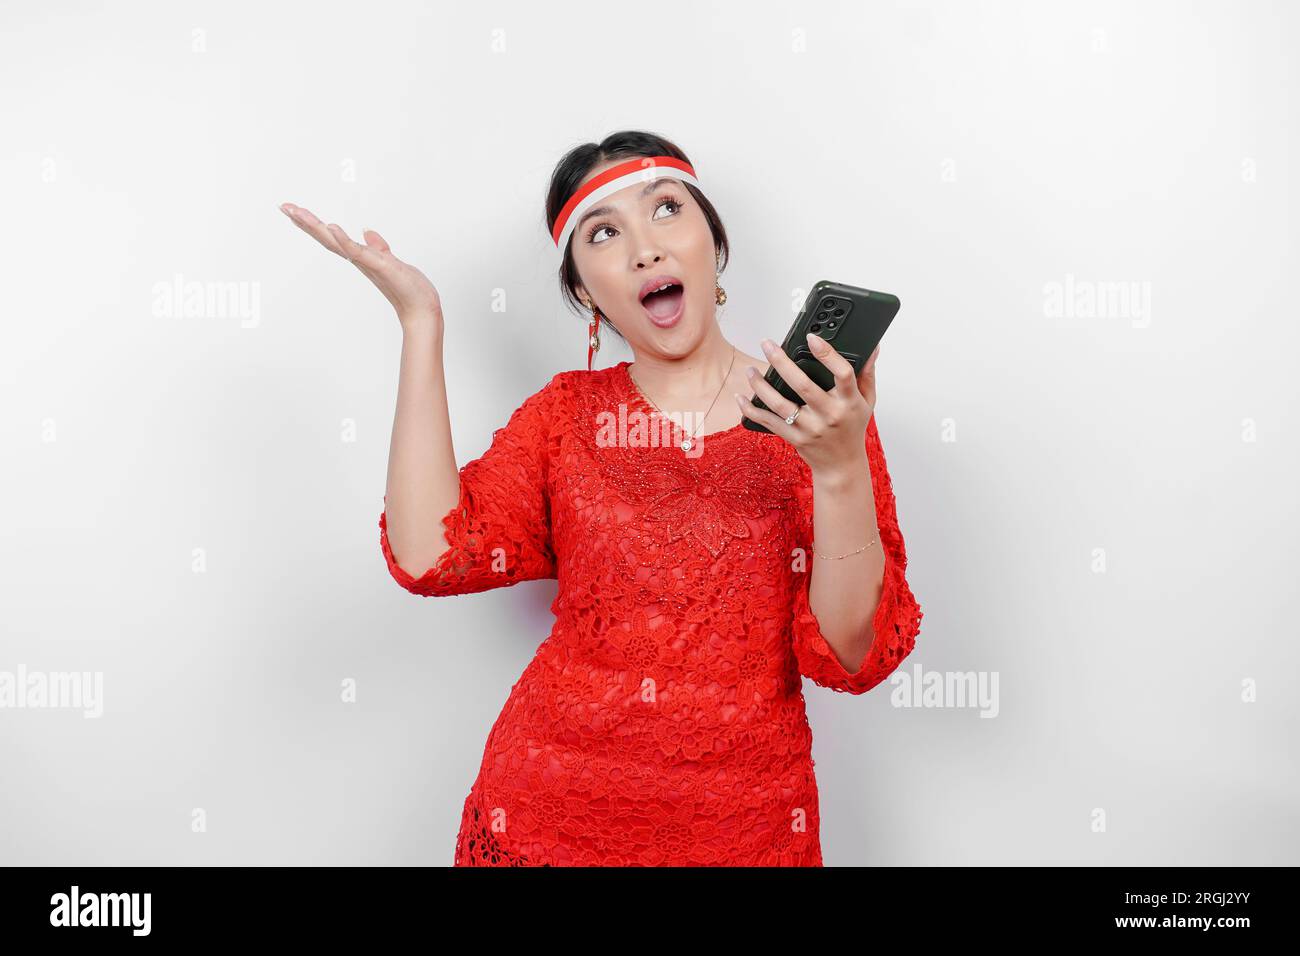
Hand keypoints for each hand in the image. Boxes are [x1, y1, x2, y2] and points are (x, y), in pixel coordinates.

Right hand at [279, 202, 442, 331]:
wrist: (421, 307)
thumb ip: (377, 246)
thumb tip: (368, 232)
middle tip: (285, 207)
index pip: (331, 237)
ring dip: (317, 228)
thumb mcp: (389, 260)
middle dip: (305, 223)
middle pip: (326, 238)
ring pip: (336, 243)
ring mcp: (366, 263)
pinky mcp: (379, 266)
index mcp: (359, 256)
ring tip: (299, 213)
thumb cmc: (407, 287)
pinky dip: (344, 240)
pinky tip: (332, 228)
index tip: (293, 210)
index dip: (312, 225)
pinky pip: (358, 252)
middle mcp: (358, 260)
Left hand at [735, 333, 880, 477]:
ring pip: (780, 404)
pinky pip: (769, 422)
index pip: (842, 373)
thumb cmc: (852, 429)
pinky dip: (752, 410)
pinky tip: (741, 398)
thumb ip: (866, 373)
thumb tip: (871, 347)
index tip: (811, 338)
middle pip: (803, 385)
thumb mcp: (867, 401)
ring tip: (751, 370)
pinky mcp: (795, 438)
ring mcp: (811, 428)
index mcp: (849, 401)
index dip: (827, 354)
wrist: (842, 466)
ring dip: (761, 386)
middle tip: (768, 345)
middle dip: (782, 362)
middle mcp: (829, 414)